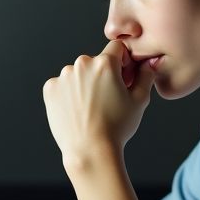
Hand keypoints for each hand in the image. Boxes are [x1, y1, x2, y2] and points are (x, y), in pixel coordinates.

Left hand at [42, 40, 155, 168]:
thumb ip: (146, 76)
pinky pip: (62, 85)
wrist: (89, 151)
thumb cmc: (116, 128)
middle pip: (96, 62)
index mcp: (105, 63)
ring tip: (91, 108)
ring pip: (78, 74)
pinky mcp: (50, 89)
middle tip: (108, 98)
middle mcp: (81, 64)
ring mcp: (63, 76)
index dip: (123, 62)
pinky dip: (69, 94)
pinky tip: (77, 110)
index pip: (117, 48)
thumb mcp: (139, 101)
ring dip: (84, 83)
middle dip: (103, 75)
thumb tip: (148, 63)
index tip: (123, 77)